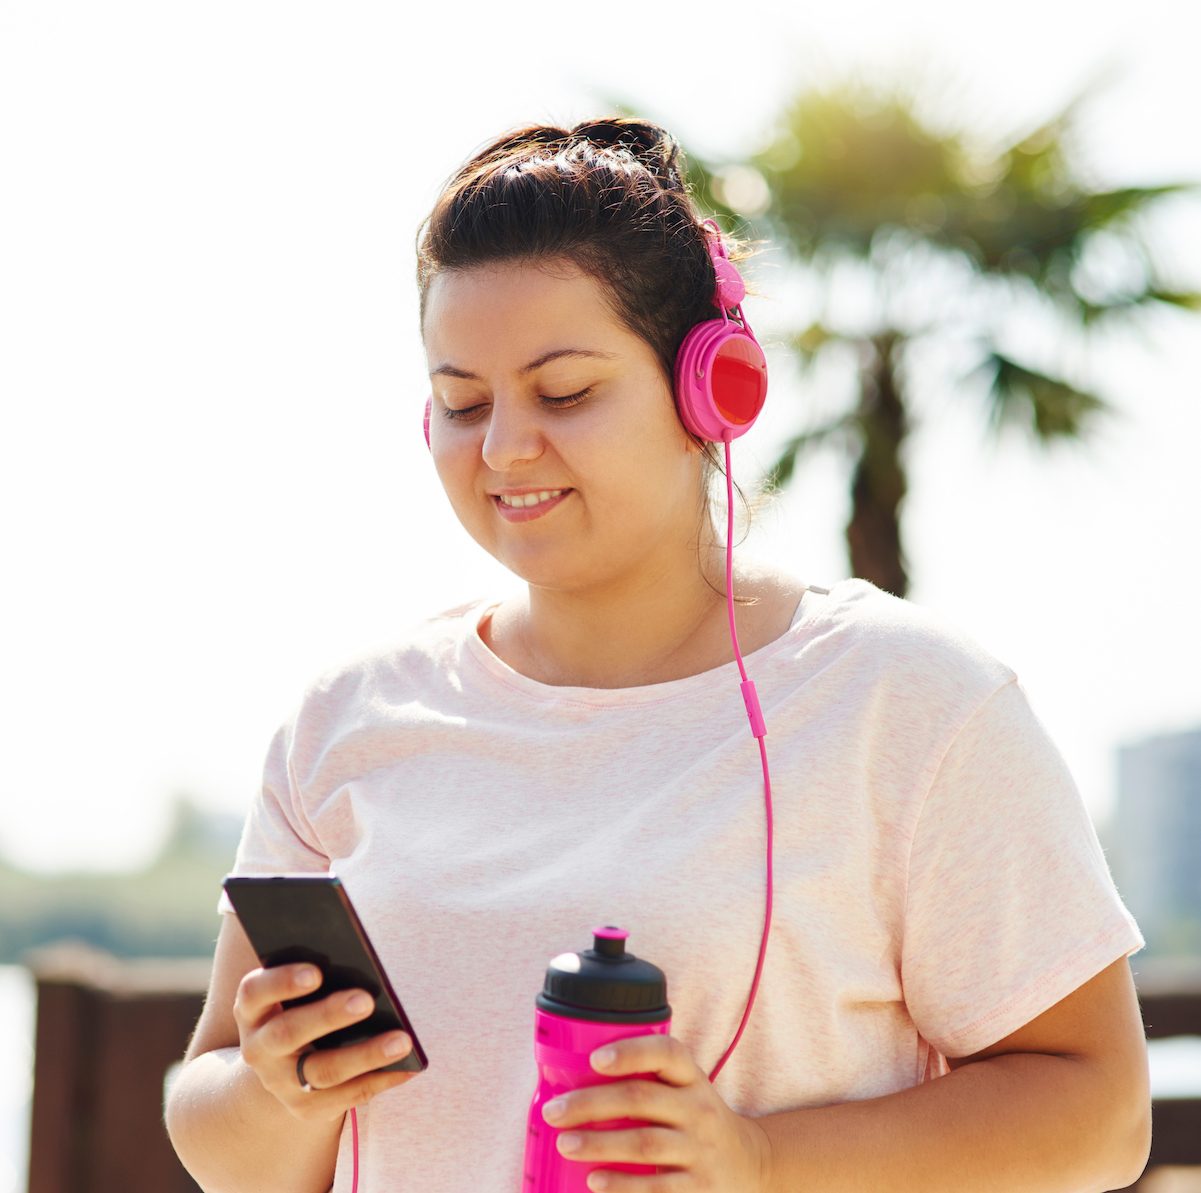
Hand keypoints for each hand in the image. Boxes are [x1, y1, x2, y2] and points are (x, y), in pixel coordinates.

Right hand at [233, 962, 416, 1121]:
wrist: (280, 1065)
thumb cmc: (298, 1007)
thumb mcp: (293, 991)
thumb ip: (314, 974)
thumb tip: (358, 958)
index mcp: (252, 1009)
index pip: (255, 992)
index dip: (282, 982)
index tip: (316, 972)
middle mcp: (259, 1048)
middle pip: (288, 1033)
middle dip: (329, 1016)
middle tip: (367, 1001)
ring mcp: (280, 1082)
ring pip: (322, 1071)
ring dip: (365, 1055)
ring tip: (402, 1040)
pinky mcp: (305, 1107)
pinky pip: (345, 1097)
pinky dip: (379, 1080)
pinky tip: (407, 1067)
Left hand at [540, 1033, 772, 1190]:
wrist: (750, 1164)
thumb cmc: (697, 1120)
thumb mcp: (684, 1091)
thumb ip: (646, 1082)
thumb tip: (575, 1086)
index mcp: (692, 1078)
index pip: (667, 1052)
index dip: (631, 1052)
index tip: (595, 1059)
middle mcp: (699, 1109)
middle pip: (642, 1099)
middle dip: (592, 1103)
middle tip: (555, 1112)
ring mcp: (700, 1149)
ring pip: (645, 1143)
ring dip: (600, 1144)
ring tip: (565, 1144)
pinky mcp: (700, 1188)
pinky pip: (657, 1187)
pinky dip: (623, 1186)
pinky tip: (595, 1181)